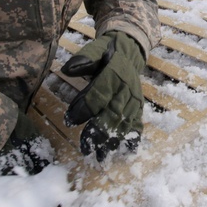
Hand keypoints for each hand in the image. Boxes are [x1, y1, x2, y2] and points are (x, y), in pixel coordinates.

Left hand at [61, 31, 145, 160]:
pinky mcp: (139, 106)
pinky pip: (137, 123)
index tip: (69, 120)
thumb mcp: (94, 50)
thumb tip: (67, 69)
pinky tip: (127, 151)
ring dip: (113, 141)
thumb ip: (82, 59)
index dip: (84, 108)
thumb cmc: (105, 53)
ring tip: (101, 156)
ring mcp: (135, 99)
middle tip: (85, 149)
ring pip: (124, 122)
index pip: (99, 94)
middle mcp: (127, 88)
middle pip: (112, 113)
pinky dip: (133, 138)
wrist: (130, 51)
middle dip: (98, 133)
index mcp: (115, 73)